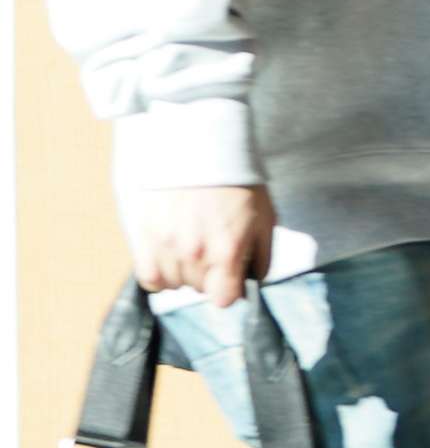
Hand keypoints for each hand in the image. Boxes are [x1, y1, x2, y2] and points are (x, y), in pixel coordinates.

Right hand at [126, 186, 275, 306]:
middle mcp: (195, 254)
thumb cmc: (238, 182)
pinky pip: (149, 278)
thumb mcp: (265, 216)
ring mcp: (166, 248)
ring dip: (184, 273)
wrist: (201, 149)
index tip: (231, 278)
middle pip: (199, 289)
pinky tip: (171, 256)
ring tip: (192, 246)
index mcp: (227, 250)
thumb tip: (255, 281)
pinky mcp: (145, 239)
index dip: (230, 291)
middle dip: (209, 275)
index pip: (223, 299)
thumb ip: (263, 254)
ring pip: (175, 284)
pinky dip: (160, 273)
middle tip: (213, 249)